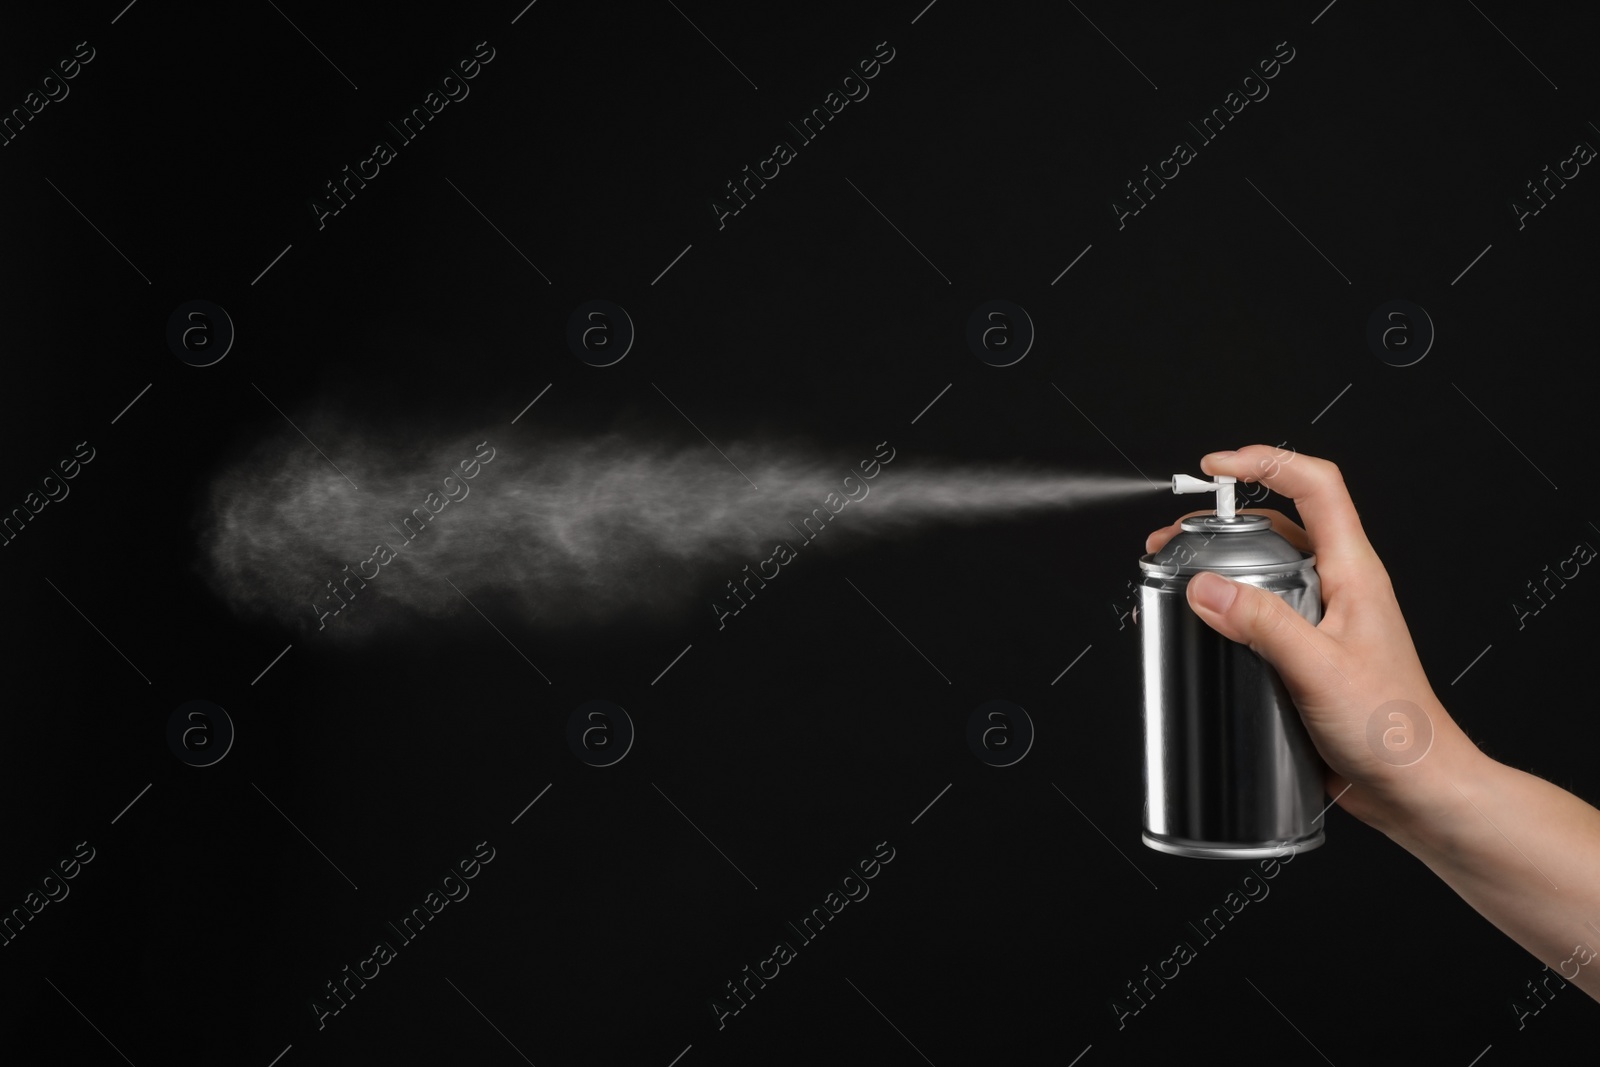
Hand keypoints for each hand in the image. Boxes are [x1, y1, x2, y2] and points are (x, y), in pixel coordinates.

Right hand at [1143, 444, 1478, 828]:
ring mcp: (1324, 621)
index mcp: (1354, 573)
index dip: (1265, 460)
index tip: (1214, 468)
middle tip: (1173, 539)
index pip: (1316, 486)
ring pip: (1266, 571)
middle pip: (1279, 523)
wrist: (1417, 789)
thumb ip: (1262, 623)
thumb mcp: (1320, 670)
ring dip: (1220, 569)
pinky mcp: (1308, 655)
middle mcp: (1340, 588)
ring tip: (1174, 582)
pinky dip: (1227, 614)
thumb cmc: (1395, 730)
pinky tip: (1203, 636)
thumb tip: (1205, 586)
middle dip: (1220, 521)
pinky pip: (1262, 617)